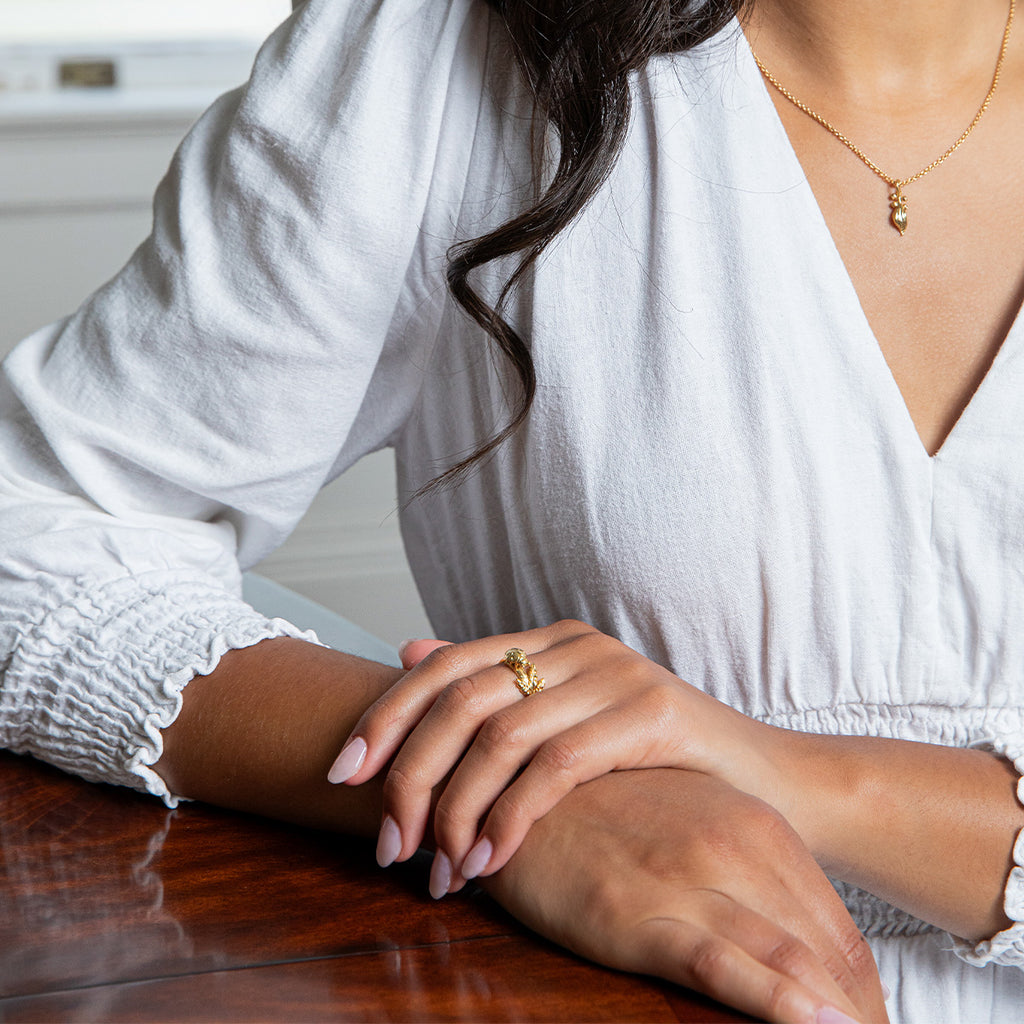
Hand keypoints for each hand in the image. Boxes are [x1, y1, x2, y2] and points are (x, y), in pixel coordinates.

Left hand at [327, 620, 778, 895]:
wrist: (763, 778)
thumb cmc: (654, 762)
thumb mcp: (566, 722)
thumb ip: (494, 690)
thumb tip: (409, 652)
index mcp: (548, 642)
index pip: (443, 667)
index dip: (385, 717)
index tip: (340, 775)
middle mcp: (573, 646)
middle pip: (460, 700)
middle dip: (408, 774)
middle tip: (387, 844)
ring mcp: (611, 673)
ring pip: (500, 735)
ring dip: (455, 810)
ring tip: (438, 870)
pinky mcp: (647, 713)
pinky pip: (556, 766)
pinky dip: (512, 816)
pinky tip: (491, 861)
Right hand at [486, 768, 888, 1023]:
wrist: (525, 792)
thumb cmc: (612, 808)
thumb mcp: (693, 818)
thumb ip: (744, 864)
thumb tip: (789, 932)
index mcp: (754, 821)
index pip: (835, 923)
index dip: (863, 985)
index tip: (871, 1019)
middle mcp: (733, 845)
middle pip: (825, 950)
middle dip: (858, 1007)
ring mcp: (687, 879)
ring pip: (788, 960)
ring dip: (836, 1012)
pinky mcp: (638, 913)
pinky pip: (722, 965)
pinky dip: (776, 1002)